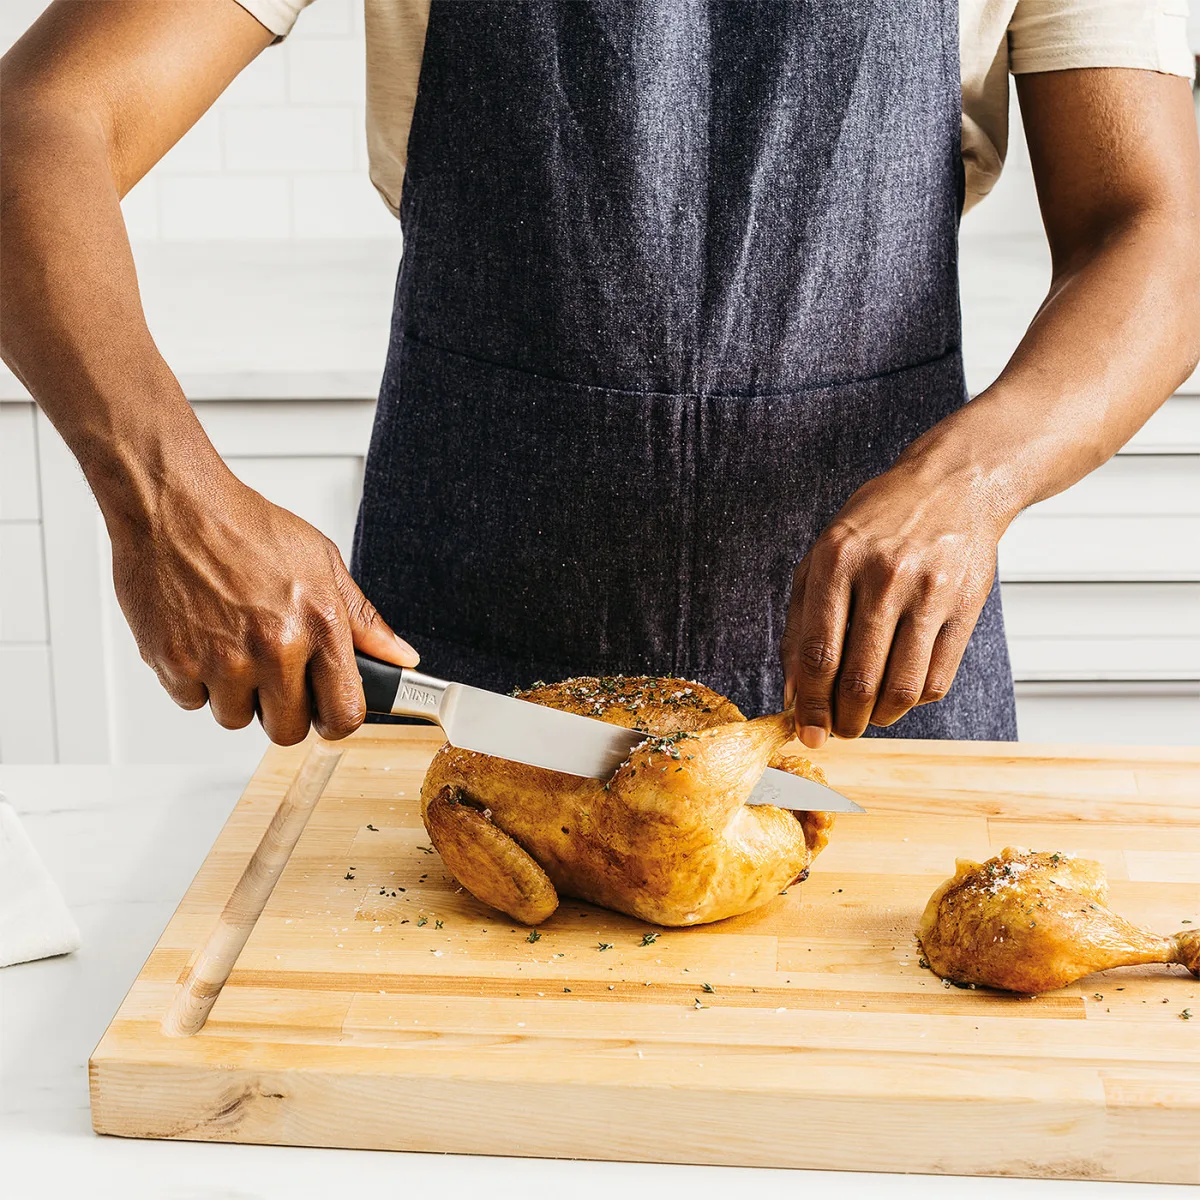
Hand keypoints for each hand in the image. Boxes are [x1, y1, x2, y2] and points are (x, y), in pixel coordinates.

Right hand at [108, 464, 418, 744]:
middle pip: (288, 730)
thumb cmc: (246, 528)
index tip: (327, 707)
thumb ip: (363, 619)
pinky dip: (195, 680)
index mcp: (319, 624)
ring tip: (233, 645)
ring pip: (236, 719)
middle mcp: (274, 646)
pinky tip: (201, 638)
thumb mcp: (322, 563)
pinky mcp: (174, 663)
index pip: (345, 713)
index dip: (336, 716)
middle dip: (283, 709)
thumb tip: (401, 657)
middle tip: (273, 672)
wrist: (174, 505)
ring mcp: (222, 659)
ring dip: (236, 694)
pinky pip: (192, 702)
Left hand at [780, 460, 1007, 748]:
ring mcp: (929, 592)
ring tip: (867, 718)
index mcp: (836, 560)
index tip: (807, 730)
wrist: (954, 486)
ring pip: (901, 688)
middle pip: (858, 679)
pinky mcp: (965, 607)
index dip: (810, 704)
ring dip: (879, 719)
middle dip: (843, 721)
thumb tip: (792, 695)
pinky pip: (937, 680)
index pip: (818, 653)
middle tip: (838, 731)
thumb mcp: (823, 558)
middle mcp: (884, 575)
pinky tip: (899, 692)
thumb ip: (801, 624)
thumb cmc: (877, 527)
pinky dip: (914, 702)